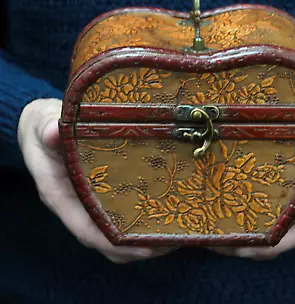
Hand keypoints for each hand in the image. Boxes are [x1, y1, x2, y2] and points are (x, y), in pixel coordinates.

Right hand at [18, 98, 174, 263]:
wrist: (44, 127)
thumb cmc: (43, 127)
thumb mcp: (43, 124)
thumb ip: (48, 129)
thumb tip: (53, 131)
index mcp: (60, 194)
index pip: (86, 229)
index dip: (113, 243)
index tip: (143, 248)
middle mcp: (76, 205)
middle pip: (105, 239)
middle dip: (135, 248)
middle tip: (168, 244)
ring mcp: (89, 201)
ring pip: (113, 233)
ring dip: (140, 240)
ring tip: (172, 236)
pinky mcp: (100, 193)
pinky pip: (119, 215)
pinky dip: (139, 222)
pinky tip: (163, 215)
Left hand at [212, 87, 294, 259]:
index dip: (275, 244)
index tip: (248, 247)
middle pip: (275, 233)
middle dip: (248, 244)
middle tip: (216, 242)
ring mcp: (288, 188)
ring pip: (265, 219)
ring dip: (240, 230)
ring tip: (209, 231)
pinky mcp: (277, 175)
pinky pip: (259, 196)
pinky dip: (241, 206)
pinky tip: (217, 203)